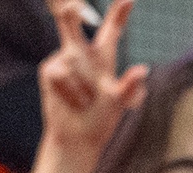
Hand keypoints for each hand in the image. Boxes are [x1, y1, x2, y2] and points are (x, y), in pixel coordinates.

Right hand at [37, 0, 143, 160]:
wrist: (76, 138)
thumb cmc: (101, 119)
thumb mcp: (120, 102)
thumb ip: (130, 85)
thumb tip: (143, 70)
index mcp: (103, 56)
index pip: (112, 30)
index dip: (119, 13)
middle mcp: (81, 52)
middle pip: (71, 22)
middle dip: (70, 10)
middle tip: (73, 5)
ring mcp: (64, 59)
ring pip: (73, 62)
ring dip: (82, 88)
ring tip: (84, 102)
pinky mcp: (49, 70)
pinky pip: (62, 75)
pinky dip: (71, 92)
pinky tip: (71, 102)